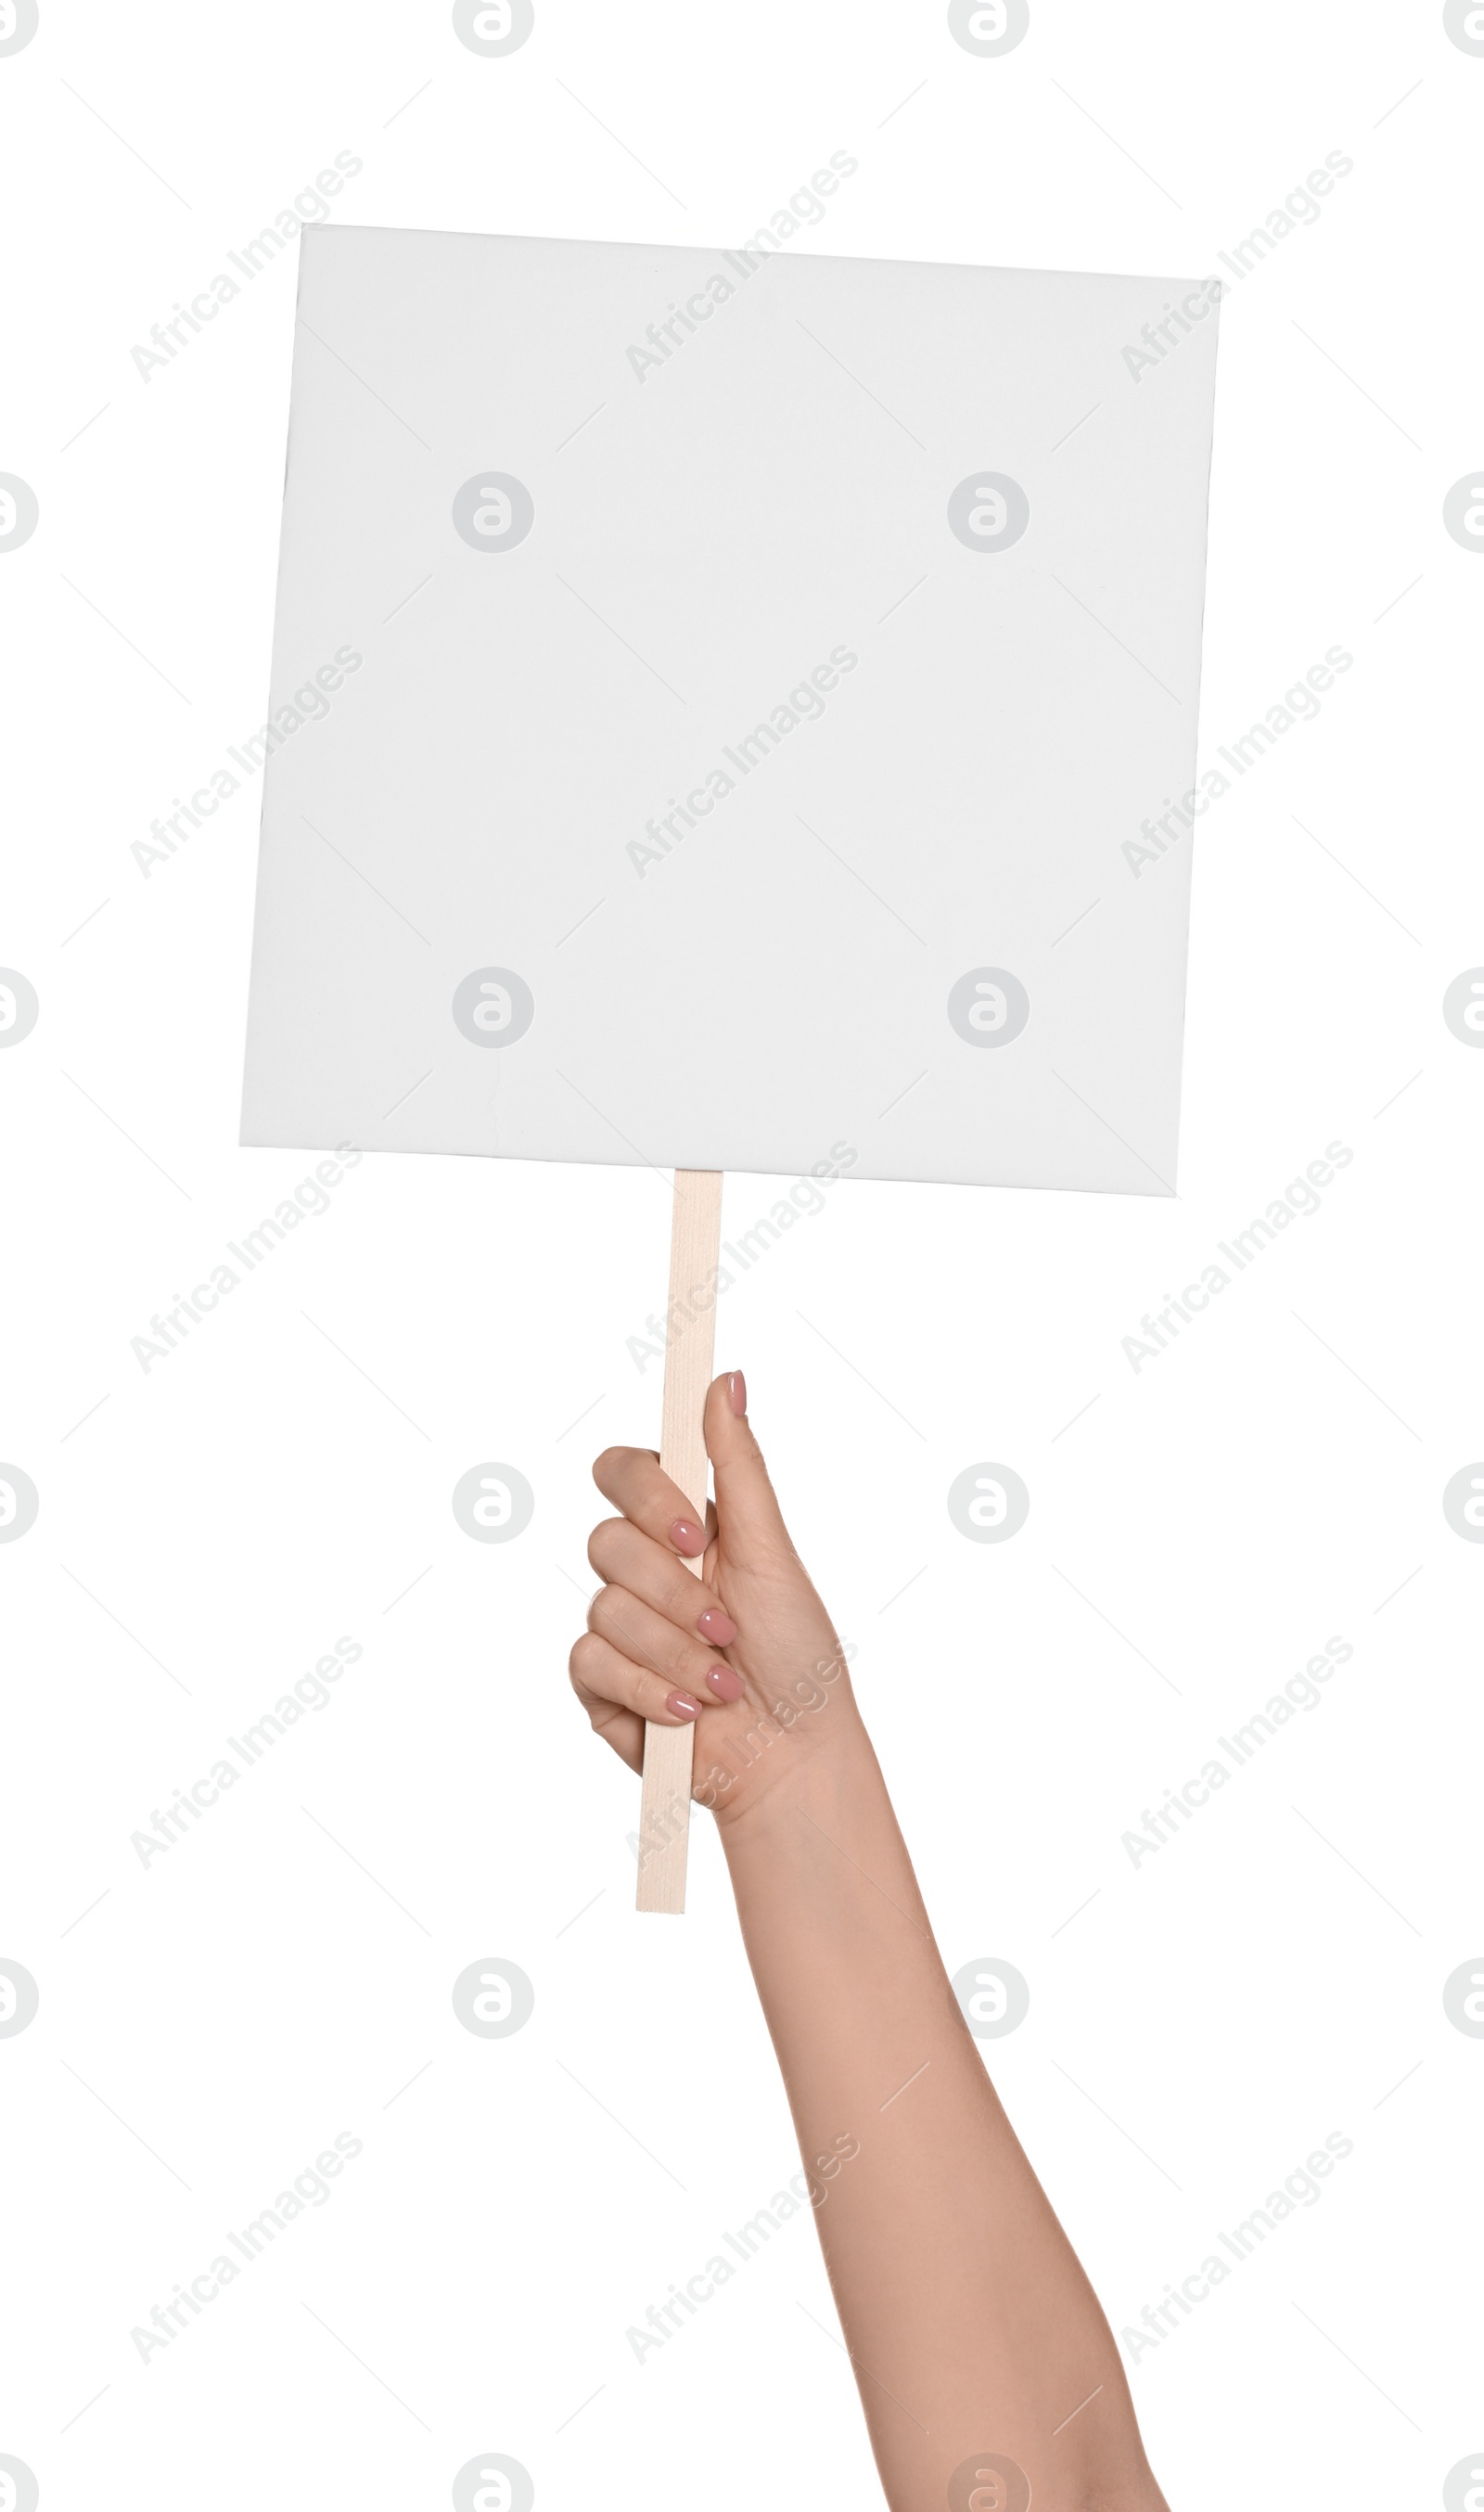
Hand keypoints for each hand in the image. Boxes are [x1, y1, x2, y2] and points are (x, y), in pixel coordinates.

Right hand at [569, 1370, 861, 1824]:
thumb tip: (726, 1377)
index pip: (622, 1473)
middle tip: (727, 1627)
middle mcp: (644, 1571)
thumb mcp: (771, 1552)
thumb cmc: (796, 1656)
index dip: (646, 1495)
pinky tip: (689, 1708)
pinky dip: (650, 1688)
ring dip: (675, 1651)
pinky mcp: (599, 1685)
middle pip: (607, 1541)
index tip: (694, 1531)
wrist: (789, 1755)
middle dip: (675, 1594)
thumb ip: (738, 1466)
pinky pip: (592, 1664)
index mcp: (682, 1528)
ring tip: (722, 1681)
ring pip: (604, 1609)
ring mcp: (617, 1628)